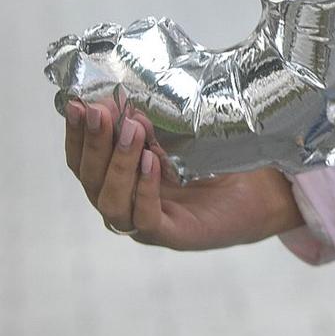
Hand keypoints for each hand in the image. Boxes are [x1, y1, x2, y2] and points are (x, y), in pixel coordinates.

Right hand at [63, 99, 303, 250]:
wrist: (260, 190)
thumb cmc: (215, 160)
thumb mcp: (179, 134)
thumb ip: (153, 123)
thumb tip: (127, 101)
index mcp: (118, 177)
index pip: (82, 159)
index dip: (75, 134)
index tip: (76, 104)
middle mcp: (124, 202)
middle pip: (90, 179)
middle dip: (94, 143)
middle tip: (102, 112)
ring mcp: (143, 223)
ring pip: (111, 202)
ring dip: (118, 164)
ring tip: (133, 131)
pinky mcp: (171, 234)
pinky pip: (145, 218)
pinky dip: (144, 190)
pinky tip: (152, 162)